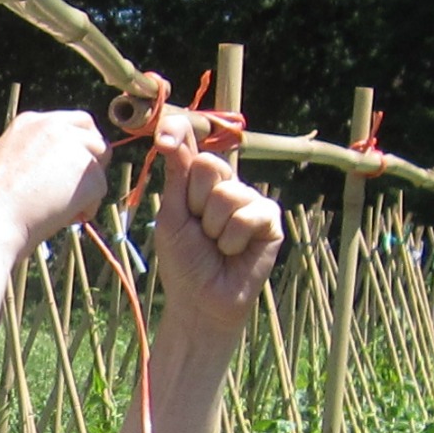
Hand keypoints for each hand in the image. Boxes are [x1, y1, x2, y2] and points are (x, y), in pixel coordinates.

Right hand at [0, 109, 110, 252]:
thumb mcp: (8, 167)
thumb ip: (36, 159)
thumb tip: (62, 172)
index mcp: (29, 122)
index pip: (71, 123)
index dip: (79, 146)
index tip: (77, 167)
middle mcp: (53, 125)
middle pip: (94, 136)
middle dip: (95, 160)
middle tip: (84, 189)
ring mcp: (73, 144)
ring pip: (98, 166)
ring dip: (88, 189)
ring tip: (58, 211)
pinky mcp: (87, 169)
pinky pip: (99, 192)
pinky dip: (86, 209)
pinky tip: (59, 219)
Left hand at [143, 105, 282, 344]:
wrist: (200, 300)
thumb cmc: (184, 261)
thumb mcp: (172, 217)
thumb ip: (176, 178)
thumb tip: (169, 136)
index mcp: (198, 182)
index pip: (192, 145)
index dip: (180, 132)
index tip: (163, 137)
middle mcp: (227, 185)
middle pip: (210, 166)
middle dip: (195, 203)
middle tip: (198, 229)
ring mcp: (250, 201)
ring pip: (227, 194)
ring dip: (213, 228)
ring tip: (216, 245)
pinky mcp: (269, 220)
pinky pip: (247, 216)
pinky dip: (232, 239)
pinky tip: (233, 252)